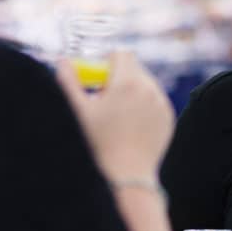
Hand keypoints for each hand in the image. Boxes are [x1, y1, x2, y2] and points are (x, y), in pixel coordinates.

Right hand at [56, 51, 173, 181]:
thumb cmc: (97, 144)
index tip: (96, 80)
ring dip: (131, 91)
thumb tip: (63, 61)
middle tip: (103, 99)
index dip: (106, 63)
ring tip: (116, 115)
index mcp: (128, 82)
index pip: (121, 54)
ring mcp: (162, 103)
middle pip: (134, 68)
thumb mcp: (78, 111)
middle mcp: (150, 89)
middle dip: (118, 77)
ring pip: (146, 84)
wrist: (126, 176)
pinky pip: (155, 101)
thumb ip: (68, 80)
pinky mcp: (168, 118)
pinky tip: (130, 126)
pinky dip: (144, 106)